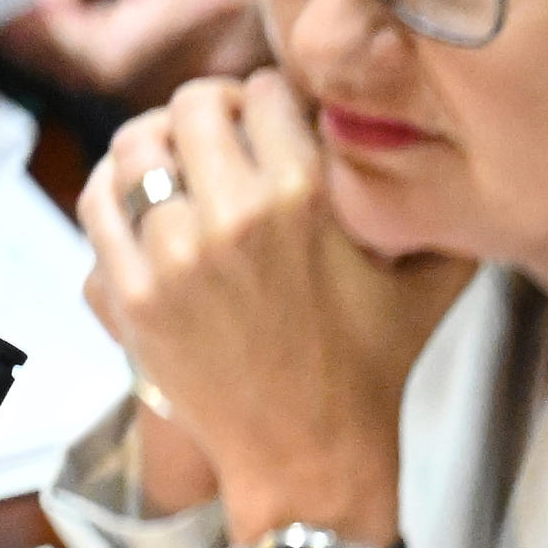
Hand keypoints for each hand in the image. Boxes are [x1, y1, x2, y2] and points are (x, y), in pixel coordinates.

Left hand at [0, 0, 271, 103]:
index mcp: (200, 3)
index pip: (106, 51)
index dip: (54, 39)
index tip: (19, 10)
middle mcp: (213, 54)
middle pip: (108, 78)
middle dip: (52, 47)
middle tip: (13, 19)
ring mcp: (221, 79)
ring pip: (125, 86)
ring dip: (77, 56)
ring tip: (49, 22)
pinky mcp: (222, 87)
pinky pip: (151, 83)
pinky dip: (112, 61)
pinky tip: (92, 35)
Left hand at [75, 73, 470, 540]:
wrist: (310, 456)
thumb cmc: (372, 371)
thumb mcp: (431, 286)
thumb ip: (437, 212)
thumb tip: (450, 157)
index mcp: (304, 201)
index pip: (265, 92)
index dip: (273, 96)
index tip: (277, 116)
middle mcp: (229, 217)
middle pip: (190, 105)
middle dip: (212, 110)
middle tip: (226, 133)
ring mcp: (169, 256)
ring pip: (133, 146)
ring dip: (157, 144)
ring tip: (178, 163)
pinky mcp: (129, 292)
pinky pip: (97, 204)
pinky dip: (115, 191)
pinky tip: (142, 204)